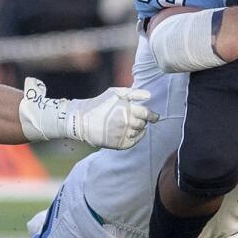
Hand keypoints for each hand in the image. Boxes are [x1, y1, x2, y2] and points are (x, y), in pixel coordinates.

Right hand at [17, 77, 157, 148]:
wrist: (82, 120)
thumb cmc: (100, 104)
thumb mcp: (114, 93)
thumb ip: (133, 93)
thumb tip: (149, 96)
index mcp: (127, 109)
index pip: (147, 114)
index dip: (153, 116)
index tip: (155, 117)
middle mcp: (126, 122)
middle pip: (143, 123)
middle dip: (141, 120)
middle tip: (133, 118)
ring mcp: (122, 134)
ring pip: (138, 132)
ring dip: (136, 128)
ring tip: (126, 124)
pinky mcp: (119, 144)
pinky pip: (134, 142)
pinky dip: (135, 138)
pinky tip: (129, 132)